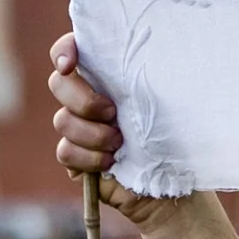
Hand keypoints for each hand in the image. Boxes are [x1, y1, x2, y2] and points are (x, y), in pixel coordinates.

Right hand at [51, 31, 238, 238]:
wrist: (177, 188)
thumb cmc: (180, 138)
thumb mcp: (173, 104)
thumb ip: (152, 77)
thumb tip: (157, 53)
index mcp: (108, 78)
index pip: (71, 50)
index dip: (64, 51)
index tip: (70, 64)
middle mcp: (88, 99)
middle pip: (58, 84)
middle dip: (83, 100)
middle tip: (114, 114)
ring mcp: (79, 128)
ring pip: (62, 120)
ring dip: (93, 134)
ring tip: (121, 143)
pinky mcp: (76, 157)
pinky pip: (65, 151)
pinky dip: (88, 158)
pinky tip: (111, 163)